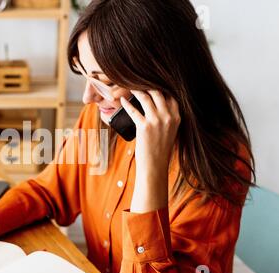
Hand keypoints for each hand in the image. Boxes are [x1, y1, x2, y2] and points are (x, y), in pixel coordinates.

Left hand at [121, 90, 180, 211]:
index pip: (170, 94)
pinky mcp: (144, 127)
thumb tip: (157, 103)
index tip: (150, 80)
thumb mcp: (170, 130)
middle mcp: (169, 116)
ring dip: (136, 89)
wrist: (155, 165)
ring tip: (129, 86)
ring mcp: (157, 121)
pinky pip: (133, 110)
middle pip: (158, 91)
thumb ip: (168, 117)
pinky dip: (126, 104)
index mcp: (177, 116)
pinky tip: (122, 100)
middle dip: (146, 83)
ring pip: (146, 97)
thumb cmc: (160, 148)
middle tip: (137, 80)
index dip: (160, 85)